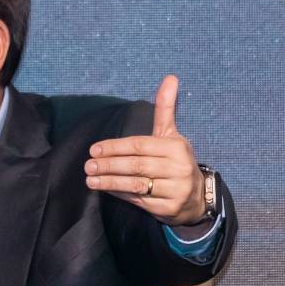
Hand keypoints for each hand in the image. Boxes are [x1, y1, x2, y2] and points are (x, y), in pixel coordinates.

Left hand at [84, 74, 206, 224]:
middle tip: (88, 165)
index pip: (140, 145)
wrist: (196, 198)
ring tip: (90, 180)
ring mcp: (175, 190)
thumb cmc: (176, 161)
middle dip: (109, 165)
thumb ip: (165, 108)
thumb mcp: (171, 135)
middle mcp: (178, 168)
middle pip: (136, 165)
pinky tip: (106, 189)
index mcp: (176, 147)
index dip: (115, 147)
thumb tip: (170, 77)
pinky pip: (139, 200)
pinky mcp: (168, 209)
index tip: (94, 149)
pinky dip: (120, 195)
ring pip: (135, 185)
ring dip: (110, 182)